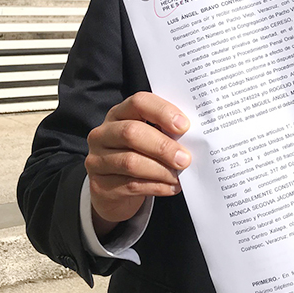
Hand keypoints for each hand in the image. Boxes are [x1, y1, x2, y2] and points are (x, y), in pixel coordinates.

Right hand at [85, 92, 190, 236]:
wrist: (114, 190)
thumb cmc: (139, 155)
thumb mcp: (149, 138)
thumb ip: (166, 132)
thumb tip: (195, 137)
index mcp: (119, 114)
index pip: (139, 102)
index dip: (162, 111)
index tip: (184, 126)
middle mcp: (103, 134)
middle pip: (131, 133)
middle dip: (163, 146)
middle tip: (185, 159)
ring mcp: (98, 160)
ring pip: (130, 162)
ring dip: (161, 170)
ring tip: (179, 176)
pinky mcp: (100, 185)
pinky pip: (131, 185)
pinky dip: (156, 186)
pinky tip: (171, 187)